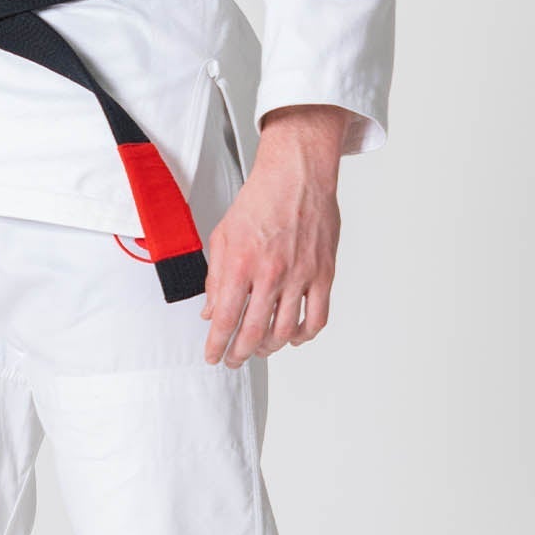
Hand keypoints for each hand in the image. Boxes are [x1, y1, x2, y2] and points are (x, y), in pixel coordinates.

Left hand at [200, 104, 348, 367]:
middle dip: (240, 353)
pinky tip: (294, 337)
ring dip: (269, 348)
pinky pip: (316, 317)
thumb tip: (211, 310)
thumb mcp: (223, 236)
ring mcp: (300, 276)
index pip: (225, 319)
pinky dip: (304, 335)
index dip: (216, 345)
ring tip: (260, 349)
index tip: (213, 355)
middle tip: (234, 359)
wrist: (297, 175)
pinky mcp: (323, 274)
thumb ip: (216, 277)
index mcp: (241, 263)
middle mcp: (271, 273)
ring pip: (284, 330)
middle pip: (254, 332)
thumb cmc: (262, 199)